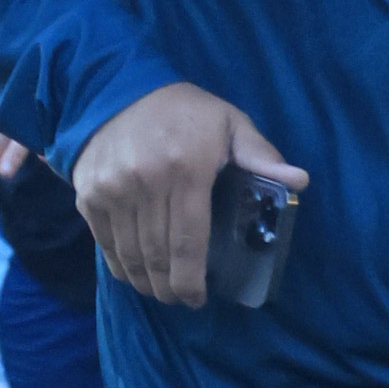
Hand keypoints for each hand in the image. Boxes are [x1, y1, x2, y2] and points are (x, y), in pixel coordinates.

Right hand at [74, 82, 306, 305]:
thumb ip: (261, 156)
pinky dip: (120, 266)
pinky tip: (135, 274)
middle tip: (181, 299)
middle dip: (170, 288)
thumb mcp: (229, 123)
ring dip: (146, 282)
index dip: (192, 281)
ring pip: (130, 255)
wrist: (115, 88)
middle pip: (158, 256)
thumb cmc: (183, 111)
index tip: (199, 299)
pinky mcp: (88, 195)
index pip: (188, 242)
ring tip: (161, 292)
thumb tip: (299, 182)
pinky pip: (105, 243)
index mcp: (186, 170)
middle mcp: (145, 183)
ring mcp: (112, 191)